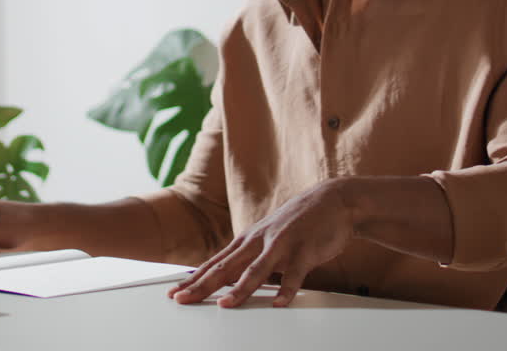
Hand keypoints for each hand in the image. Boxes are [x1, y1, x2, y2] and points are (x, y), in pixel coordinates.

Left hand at [168, 178, 354, 307]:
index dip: (193, 280)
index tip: (174, 294)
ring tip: (225, 305)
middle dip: (202, 285)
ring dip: (240, 289)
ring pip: (256, 270)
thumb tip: (226, 275)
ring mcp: (281, 244)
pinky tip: (279, 303)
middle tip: (182, 300)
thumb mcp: (265, 237)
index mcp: (247, 240)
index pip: (214, 264)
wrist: (331, 200)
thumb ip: (248, 256)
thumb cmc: (296, 223)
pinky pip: (295, 273)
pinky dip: (286, 289)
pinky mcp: (304, 250)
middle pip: (225, 268)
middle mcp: (258, 241)